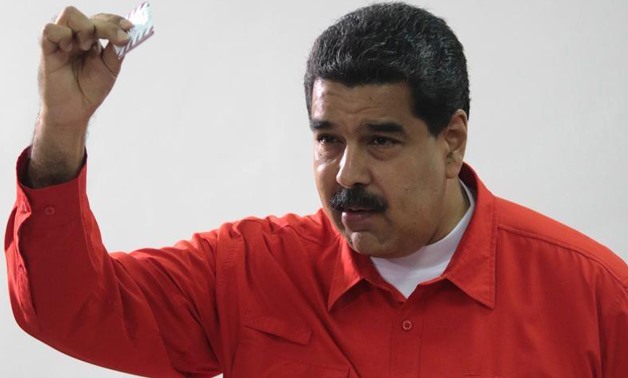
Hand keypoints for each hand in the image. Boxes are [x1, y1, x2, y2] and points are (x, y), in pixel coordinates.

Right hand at [28, 7, 131, 186]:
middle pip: (90, 16)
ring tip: (88, 47)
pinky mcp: (47, 48)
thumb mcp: (110, 69)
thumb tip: (126, 34)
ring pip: (70, 14)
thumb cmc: (90, 90)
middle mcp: (76, 36)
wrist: (75, 111)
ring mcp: (62, 40)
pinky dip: (62, 35)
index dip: (116, 21)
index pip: (103, 20)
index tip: (130, 28)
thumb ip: (116, 51)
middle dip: (107, 26)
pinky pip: (50, 29)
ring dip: (85, 28)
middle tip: (119, 39)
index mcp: (92, 38)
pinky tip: (69, 49)